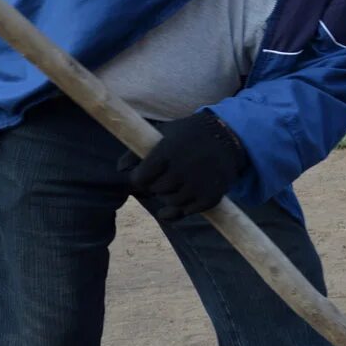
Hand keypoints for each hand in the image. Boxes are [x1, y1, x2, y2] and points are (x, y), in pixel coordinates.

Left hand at [118, 111, 248, 221]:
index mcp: (166, 152)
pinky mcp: (210, 197)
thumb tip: (119, 168)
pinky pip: (187, 211)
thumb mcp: (163, 133)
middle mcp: (181, 170)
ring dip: (169, 196)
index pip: (139, 178)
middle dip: (156, 185)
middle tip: (165, 175)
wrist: (226, 137)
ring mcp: (197, 185)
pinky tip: (184, 196)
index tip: (143, 175)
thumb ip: (139, 150)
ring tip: (177, 182)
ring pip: (171, 202)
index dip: (139, 178)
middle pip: (155, 191)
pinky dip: (183, 207)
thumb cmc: (188, 134)